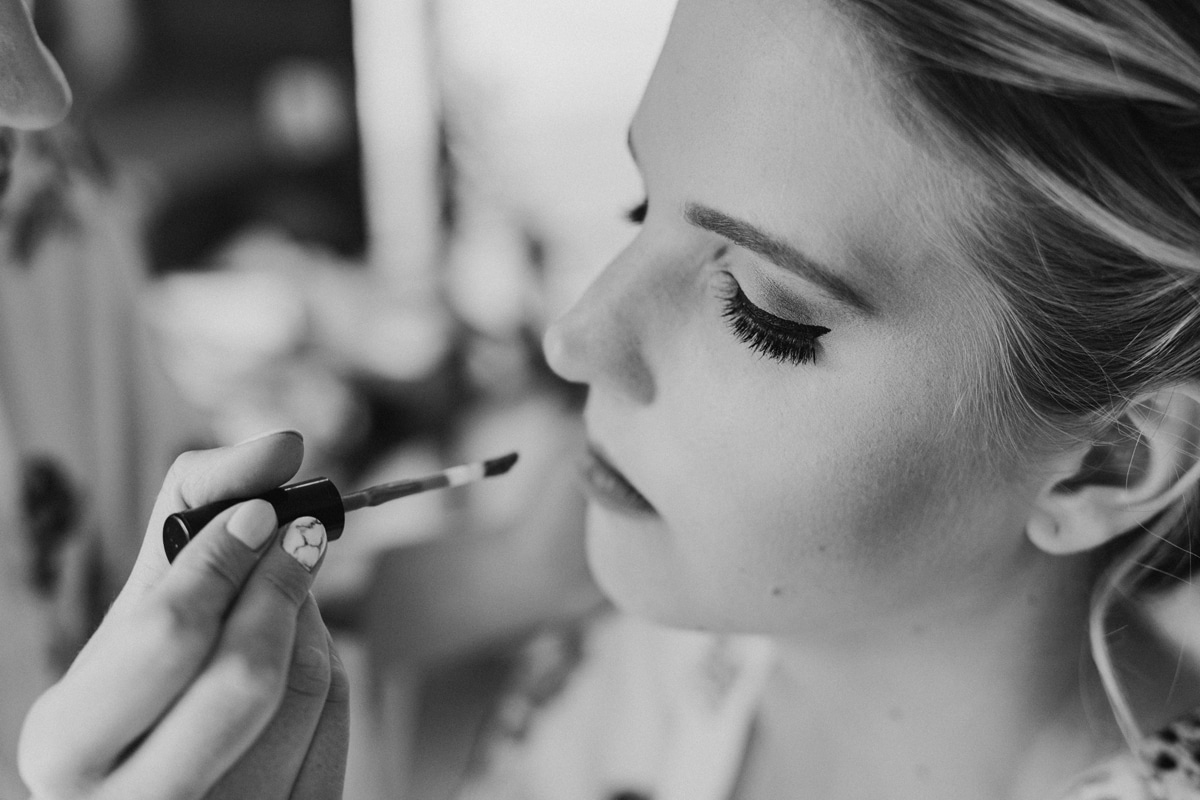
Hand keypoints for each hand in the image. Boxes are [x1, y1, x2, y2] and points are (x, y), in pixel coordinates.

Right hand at [18, 431, 348, 799]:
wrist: (147, 786)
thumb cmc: (142, 682)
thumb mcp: (139, 610)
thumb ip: (192, 517)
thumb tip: (284, 444)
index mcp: (67, 740)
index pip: (165, 637)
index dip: (224, 563)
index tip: (266, 508)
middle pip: (246, 678)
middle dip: (283, 590)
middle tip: (306, 532)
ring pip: (307, 700)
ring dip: (314, 629)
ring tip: (290, 591)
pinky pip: (337, 743)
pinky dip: (331, 684)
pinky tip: (301, 660)